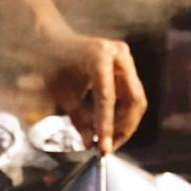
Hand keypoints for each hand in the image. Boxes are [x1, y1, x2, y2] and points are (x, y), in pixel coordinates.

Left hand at [42, 33, 146, 152]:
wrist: (56, 42)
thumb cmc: (55, 66)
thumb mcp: (62, 94)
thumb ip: (79, 119)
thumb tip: (91, 145)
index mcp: (99, 57)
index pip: (107, 98)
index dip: (107, 126)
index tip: (104, 149)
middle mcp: (118, 55)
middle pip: (133, 99)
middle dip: (124, 128)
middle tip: (110, 147)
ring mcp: (126, 59)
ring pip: (136, 100)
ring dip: (125, 124)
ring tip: (109, 140)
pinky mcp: (128, 66)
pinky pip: (132, 96)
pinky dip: (123, 114)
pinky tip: (111, 126)